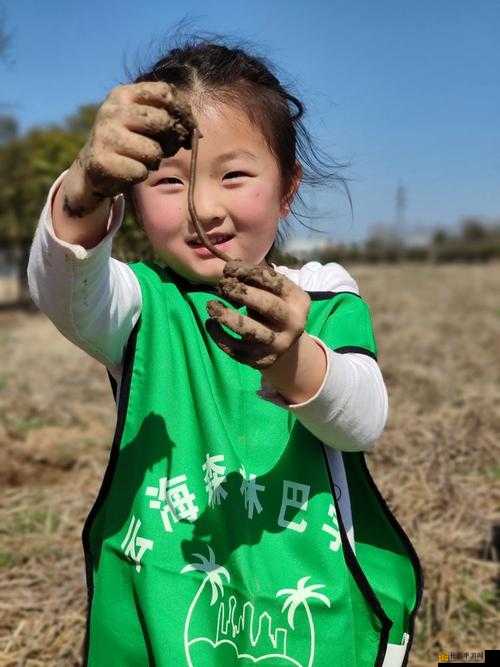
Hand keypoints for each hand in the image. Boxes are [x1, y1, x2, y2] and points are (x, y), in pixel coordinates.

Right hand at [63, 81, 197, 215]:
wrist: (94, 166)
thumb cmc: (129, 142)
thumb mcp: (143, 121)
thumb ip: (167, 118)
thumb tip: (195, 131)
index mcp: (124, 94)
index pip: (165, 92)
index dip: (184, 110)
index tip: (190, 126)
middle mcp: (112, 111)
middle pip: (163, 121)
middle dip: (173, 138)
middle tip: (168, 148)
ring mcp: (106, 136)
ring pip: (154, 151)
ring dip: (155, 160)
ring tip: (143, 159)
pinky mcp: (103, 161)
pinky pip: (141, 171)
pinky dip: (141, 174)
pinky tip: (130, 169)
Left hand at [205, 260, 310, 369]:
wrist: (284, 344)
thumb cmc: (272, 309)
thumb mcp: (272, 292)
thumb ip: (255, 280)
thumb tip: (229, 269)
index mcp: (298, 300)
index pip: (275, 282)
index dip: (249, 273)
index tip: (228, 269)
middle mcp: (294, 323)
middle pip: (268, 306)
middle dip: (242, 294)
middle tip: (222, 286)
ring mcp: (279, 344)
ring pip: (250, 331)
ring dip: (227, 317)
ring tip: (210, 305)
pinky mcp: (263, 360)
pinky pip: (237, 349)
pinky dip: (219, 336)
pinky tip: (210, 324)